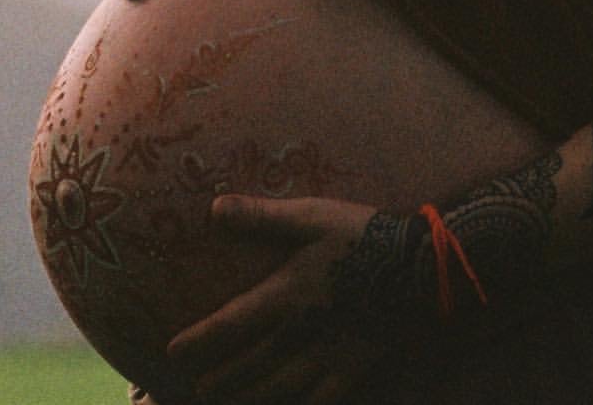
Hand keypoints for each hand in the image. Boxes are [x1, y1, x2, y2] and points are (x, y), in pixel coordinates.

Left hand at [167, 196, 427, 403]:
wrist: (419, 269)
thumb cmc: (362, 235)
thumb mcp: (312, 216)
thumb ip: (263, 216)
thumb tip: (215, 207)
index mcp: (286, 294)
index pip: (231, 322)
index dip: (200, 339)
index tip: (172, 352)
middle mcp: (299, 333)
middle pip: (249, 363)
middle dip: (220, 377)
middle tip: (194, 388)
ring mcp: (326, 356)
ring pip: (277, 386)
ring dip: (248, 395)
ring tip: (226, 401)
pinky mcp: (352, 368)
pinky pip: (318, 399)